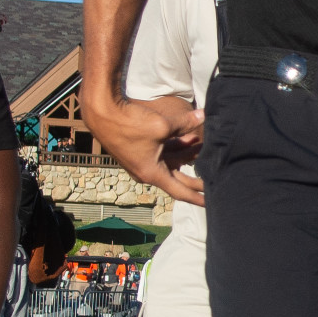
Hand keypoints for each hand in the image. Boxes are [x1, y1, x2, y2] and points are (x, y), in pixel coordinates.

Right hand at [90, 91, 206, 204]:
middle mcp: (147, 171)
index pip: (180, 191)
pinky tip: (189, 137)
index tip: (209, 204)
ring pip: (170, 162)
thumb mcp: (162, 125)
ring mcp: (142, 161)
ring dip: (187, 154)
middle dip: (196, 176)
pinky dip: (175, 146)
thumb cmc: (129, 122)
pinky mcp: (139, 150)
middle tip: (215, 178)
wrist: (102, 112)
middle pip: (177, 178)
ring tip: (204, 146)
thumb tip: (204, 116)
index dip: (196, 197)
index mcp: (152, 173)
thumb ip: (186, 123)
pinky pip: (162, 153)